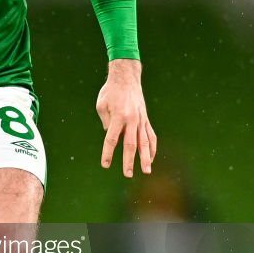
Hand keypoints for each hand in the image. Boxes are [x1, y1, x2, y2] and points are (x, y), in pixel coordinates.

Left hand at [96, 58, 156, 177]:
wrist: (126, 77)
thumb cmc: (110, 91)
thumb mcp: (101, 105)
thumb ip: (106, 122)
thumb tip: (111, 137)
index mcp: (118, 116)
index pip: (112, 139)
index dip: (108, 153)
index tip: (105, 165)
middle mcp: (131, 120)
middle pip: (131, 144)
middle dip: (129, 161)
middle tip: (128, 174)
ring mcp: (141, 120)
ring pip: (145, 142)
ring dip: (146, 158)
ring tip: (147, 171)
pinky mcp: (145, 119)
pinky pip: (151, 136)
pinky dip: (152, 148)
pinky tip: (151, 158)